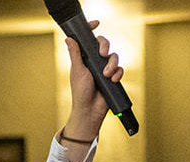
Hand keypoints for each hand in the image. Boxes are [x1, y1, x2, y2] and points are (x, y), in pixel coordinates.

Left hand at [63, 21, 122, 140]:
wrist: (90, 109)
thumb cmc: (80, 92)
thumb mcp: (78, 71)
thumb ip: (75, 54)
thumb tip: (68, 39)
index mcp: (84, 58)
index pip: (89, 41)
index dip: (92, 30)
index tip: (96, 23)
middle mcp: (95, 62)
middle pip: (104, 44)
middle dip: (105, 46)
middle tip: (102, 54)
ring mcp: (104, 69)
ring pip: (114, 56)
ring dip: (112, 64)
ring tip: (105, 75)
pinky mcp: (113, 77)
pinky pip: (120, 69)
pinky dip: (117, 73)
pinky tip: (112, 80)